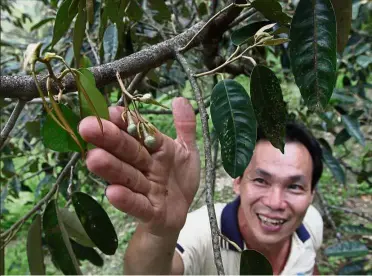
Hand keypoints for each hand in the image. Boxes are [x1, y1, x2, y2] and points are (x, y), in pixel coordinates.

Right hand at [78, 97, 199, 235]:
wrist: (181, 212)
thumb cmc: (179, 180)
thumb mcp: (188, 152)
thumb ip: (185, 127)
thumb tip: (179, 99)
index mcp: (156, 149)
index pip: (138, 132)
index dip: (125, 122)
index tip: (109, 111)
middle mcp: (147, 167)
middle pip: (128, 152)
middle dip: (109, 140)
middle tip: (86, 128)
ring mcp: (146, 190)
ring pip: (128, 176)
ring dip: (111, 168)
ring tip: (93, 159)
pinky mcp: (150, 212)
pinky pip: (138, 205)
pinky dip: (127, 200)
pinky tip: (112, 193)